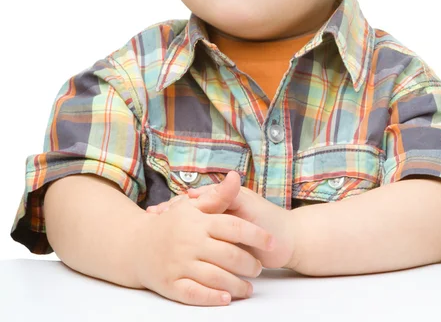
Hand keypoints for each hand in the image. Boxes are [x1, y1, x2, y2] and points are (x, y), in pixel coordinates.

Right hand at [134, 172, 275, 306]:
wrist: (134, 245)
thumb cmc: (171, 224)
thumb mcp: (194, 206)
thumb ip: (218, 195)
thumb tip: (235, 176)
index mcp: (198, 222)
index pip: (235, 228)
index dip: (256, 235)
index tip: (271, 241)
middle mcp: (190, 242)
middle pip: (229, 256)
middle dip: (249, 264)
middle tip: (258, 268)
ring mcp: (179, 264)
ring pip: (216, 278)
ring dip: (237, 285)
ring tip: (248, 287)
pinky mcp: (170, 284)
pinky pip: (194, 294)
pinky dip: (212, 298)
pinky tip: (226, 298)